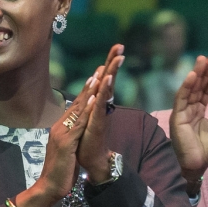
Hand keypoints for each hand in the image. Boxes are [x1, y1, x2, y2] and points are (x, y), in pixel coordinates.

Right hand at [13, 74, 101, 206]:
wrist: (49, 187)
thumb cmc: (60, 171)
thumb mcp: (67, 150)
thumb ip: (70, 137)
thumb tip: (76, 131)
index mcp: (60, 128)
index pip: (75, 106)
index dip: (86, 91)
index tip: (96, 76)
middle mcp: (59, 127)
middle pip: (77, 102)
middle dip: (89, 85)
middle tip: (100, 67)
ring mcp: (62, 134)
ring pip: (78, 110)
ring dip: (88, 92)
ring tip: (98, 76)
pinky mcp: (66, 143)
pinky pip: (78, 124)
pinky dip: (86, 111)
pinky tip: (93, 100)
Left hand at [78, 45, 125, 181]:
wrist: (91, 161)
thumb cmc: (88, 141)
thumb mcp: (87, 118)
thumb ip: (91, 105)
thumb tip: (94, 93)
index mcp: (98, 103)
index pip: (104, 79)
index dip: (109, 64)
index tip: (115, 48)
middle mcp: (101, 105)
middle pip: (108, 79)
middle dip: (113, 62)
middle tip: (120, 45)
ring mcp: (100, 113)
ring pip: (106, 89)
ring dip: (111, 72)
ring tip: (117, 57)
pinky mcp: (97, 122)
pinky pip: (100, 104)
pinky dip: (103, 91)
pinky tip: (107, 79)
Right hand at [169, 55, 207, 189]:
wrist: (198, 166)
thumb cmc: (207, 151)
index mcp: (199, 113)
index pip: (205, 92)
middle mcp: (190, 110)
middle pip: (197, 87)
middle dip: (204, 72)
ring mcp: (182, 113)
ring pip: (189, 89)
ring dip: (196, 74)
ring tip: (203, 60)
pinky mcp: (177, 117)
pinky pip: (181, 98)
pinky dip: (186, 86)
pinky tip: (193, 75)